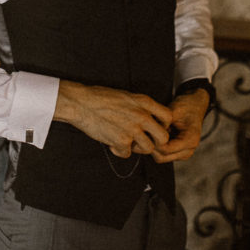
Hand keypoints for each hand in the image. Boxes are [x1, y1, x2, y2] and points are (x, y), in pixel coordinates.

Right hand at [54, 81, 172, 157]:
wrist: (81, 103)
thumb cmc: (100, 97)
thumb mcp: (126, 95)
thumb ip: (140, 107)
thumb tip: (150, 119)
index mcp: (144, 102)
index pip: (168, 117)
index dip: (163, 125)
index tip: (154, 128)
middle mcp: (142, 115)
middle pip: (164, 138)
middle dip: (156, 142)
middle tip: (144, 140)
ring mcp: (132, 129)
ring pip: (148, 148)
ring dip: (137, 148)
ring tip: (125, 141)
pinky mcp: (121, 141)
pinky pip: (127, 154)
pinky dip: (119, 151)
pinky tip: (111, 143)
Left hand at [151, 88, 208, 162]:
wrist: (195, 106)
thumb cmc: (185, 106)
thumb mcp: (174, 110)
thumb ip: (163, 122)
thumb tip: (149, 130)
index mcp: (190, 140)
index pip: (166, 149)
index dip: (153, 141)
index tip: (146, 130)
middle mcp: (188, 150)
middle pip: (162, 157)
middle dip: (151, 145)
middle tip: (144, 132)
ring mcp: (183, 154)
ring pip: (160, 158)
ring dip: (152, 146)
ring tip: (149, 132)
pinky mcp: (178, 153)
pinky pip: (162, 155)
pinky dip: (155, 146)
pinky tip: (153, 134)